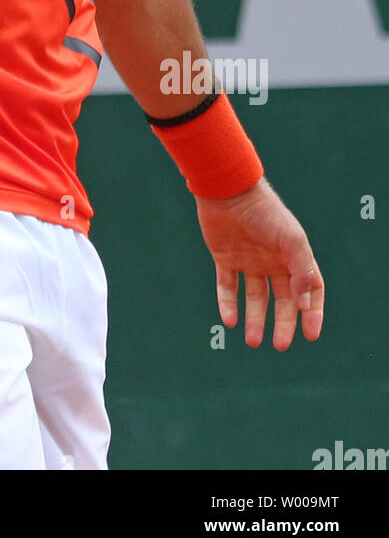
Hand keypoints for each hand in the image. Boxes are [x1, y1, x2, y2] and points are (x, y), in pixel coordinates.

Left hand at [194, 177, 323, 349]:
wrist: (228, 191)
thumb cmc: (265, 212)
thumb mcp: (291, 241)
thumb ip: (302, 272)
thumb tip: (304, 305)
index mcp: (293, 256)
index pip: (310, 289)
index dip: (312, 312)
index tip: (310, 335)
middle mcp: (273, 261)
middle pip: (283, 300)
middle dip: (283, 323)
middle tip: (279, 345)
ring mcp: (249, 261)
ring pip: (255, 298)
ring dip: (255, 320)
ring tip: (253, 341)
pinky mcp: (225, 259)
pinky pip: (228, 287)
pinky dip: (228, 304)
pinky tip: (229, 321)